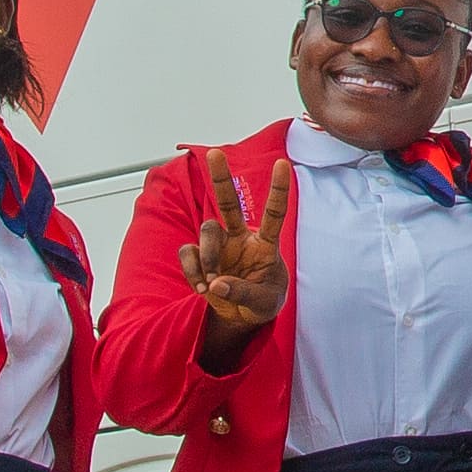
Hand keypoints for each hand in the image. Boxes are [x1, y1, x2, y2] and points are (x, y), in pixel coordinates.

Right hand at [182, 164, 287, 341]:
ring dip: (208, 256)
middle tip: (214, 154)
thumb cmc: (262, 303)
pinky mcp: (200, 257)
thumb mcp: (264, 304)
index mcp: (265, 243)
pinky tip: (202, 288)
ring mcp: (219, 246)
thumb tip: (216, 284)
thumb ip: (244, 293)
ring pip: (207, 230)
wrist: (242, 317)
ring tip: (211, 283)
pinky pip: (189, 252)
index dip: (278, 189)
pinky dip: (193, 270)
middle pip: (229, 202)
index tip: (283, 163)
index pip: (274, 213)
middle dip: (221, 178)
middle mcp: (240, 237)